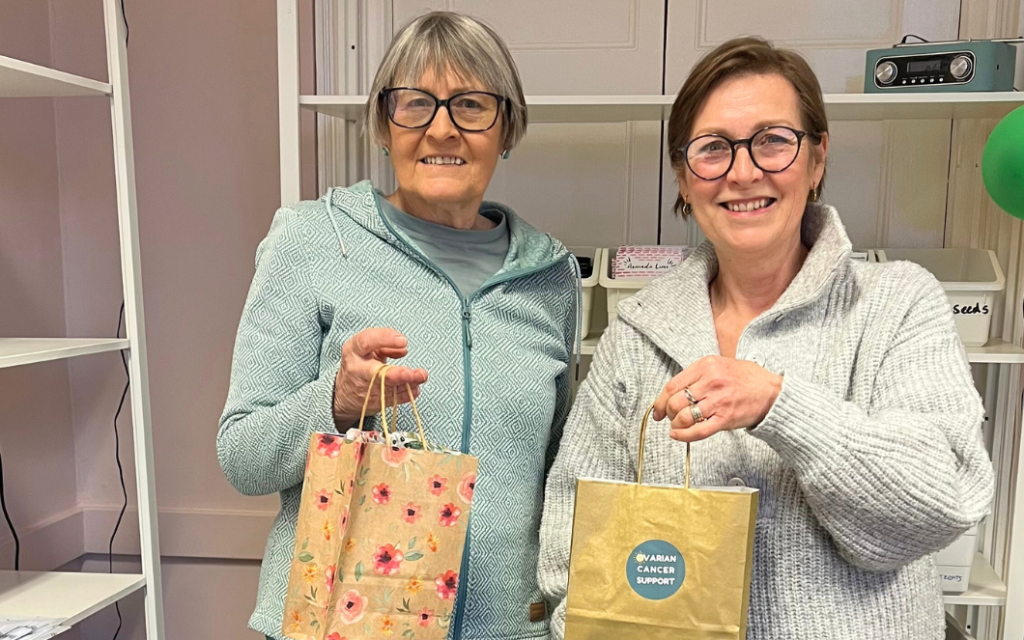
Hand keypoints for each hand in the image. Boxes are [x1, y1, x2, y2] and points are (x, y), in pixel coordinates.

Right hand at [332, 328, 427, 427]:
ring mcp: (364, 388)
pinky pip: (392, 398)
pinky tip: (414, 389)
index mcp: (353, 350)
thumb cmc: (360, 364)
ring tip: (420, 377)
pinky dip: (405, 394)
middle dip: (395, 374)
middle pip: (376, 372)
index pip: (367, 341)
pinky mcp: (372, 402)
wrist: (343, 392)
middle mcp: (357, 369)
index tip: (403, 341)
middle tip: (410, 372)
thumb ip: (384, 345)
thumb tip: (403, 349)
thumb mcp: (366, 348)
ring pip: (388, 387)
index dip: (385, 339)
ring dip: (406, 383)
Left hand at [652, 356, 781, 442]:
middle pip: (675, 402)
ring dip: (676, 424)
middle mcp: (711, 382)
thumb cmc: (747, 379)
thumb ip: (697, 376)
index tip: (658, 409)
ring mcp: (718, 401)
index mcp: (706, 365)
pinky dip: (684, 436)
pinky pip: (698, 431)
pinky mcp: (726, 418)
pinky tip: (678, 435)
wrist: (773, 392)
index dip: (660, 400)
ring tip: (678, 425)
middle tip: (669, 417)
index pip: (673, 385)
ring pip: (684, 416)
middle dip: (667, 413)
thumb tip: (674, 392)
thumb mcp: (720, 365)